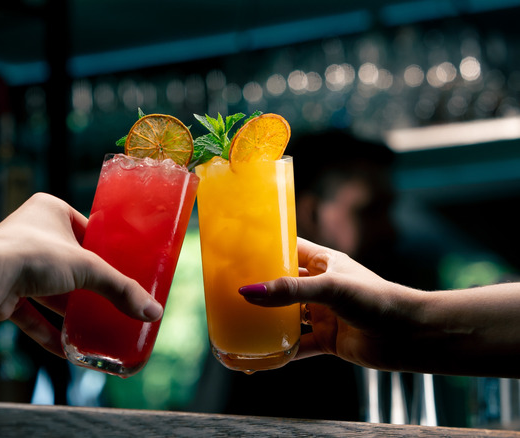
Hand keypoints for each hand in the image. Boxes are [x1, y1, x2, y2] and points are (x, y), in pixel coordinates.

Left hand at [0, 193, 162, 357]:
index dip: (103, 248)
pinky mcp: (4, 292)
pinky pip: (32, 313)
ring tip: (95, 327)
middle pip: (69, 262)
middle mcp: (30, 232)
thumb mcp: (87, 268)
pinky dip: (48, 331)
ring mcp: (15, 264)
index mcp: (50, 210)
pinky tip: (68, 349)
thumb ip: (120, 289)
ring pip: (50, 290)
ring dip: (69, 310)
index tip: (122, 266)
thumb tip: (153, 312)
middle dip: (87, 284)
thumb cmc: (33, 255)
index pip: (85, 228)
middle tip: (113, 299)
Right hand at [238, 237, 425, 371]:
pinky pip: (297, 345)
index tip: (234, 249)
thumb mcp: (330, 288)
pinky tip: (260, 357)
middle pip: (280, 284)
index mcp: (323, 262)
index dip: (262, 248)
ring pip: (285, 316)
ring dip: (265, 321)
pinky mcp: (328, 340)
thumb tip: (247, 293)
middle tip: (225, 290)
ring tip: (236, 323)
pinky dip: (280, 351)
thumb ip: (289, 291)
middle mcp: (320, 286)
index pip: (286, 248)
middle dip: (257, 288)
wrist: (411, 336)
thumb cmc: (377, 300)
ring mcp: (323, 313)